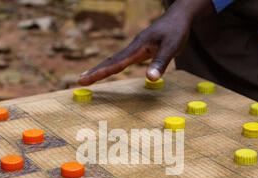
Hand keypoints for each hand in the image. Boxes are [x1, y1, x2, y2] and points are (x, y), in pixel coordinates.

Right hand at [78, 0, 213, 85]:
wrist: (179, 16)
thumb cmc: (177, 31)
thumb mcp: (172, 47)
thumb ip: (161, 62)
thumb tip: (150, 79)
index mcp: (137, 46)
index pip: (116, 62)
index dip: (101, 72)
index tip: (86, 79)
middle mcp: (133, 47)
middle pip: (110, 61)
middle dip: (95, 72)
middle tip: (79, 81)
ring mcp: (134, 48)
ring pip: (114, 60)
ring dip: (100, 69)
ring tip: (87, 78)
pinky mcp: (139, 49)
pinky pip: (121, 60)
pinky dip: (111, 66)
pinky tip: (107, 71)